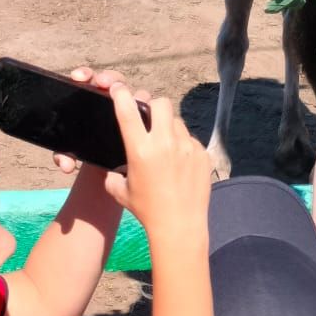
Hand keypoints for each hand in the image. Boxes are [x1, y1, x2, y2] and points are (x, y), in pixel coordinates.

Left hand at [51, 67, 149, 176]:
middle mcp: (114, 101)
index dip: (85, 75)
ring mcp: (132, 110)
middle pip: (115, 81)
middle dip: (109, 77)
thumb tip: (66, 164)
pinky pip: (151, 112)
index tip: (78, 77)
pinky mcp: (145, 122)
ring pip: (137, 95)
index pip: (90, 80)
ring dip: (136, 95)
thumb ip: (66, 156)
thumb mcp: (74, 153)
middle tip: (102, 83)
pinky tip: (147, 117)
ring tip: (133, 101)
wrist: (107, 169)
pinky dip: (150, 112)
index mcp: (92, 100)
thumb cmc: (89, 152)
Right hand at [103, 88, 210, 240]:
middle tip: (150, 119)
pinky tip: (179, 164)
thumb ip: (113, 174)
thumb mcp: (120, 192)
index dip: (121, 94)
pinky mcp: (202, 154)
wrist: (180, 226)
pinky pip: (190, 139)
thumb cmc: (147, 210)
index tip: (119, 88)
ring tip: (166, 147)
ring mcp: (187, 147)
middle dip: (153, 106)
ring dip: (168, 127)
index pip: (128, 111)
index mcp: (140, 150)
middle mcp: (165, 143)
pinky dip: (183, 145)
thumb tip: (113, 169)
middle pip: (161, 103)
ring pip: (177, 121)